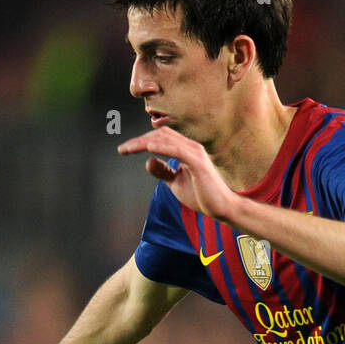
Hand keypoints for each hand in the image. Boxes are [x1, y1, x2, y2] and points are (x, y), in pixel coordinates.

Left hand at [117, 128, 236, 222]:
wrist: (222, 208)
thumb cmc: (202, 195)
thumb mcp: (176, 183)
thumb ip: (163, 172)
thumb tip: (147, 161)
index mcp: (186, 149)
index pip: (161, 138)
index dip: (142, 141)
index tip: (125, 149)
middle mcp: (191, 146)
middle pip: (161, 135)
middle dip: (139, 140)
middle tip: (123, 149)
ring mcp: (195, 153)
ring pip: (166, 140)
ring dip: (145, 143)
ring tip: (129, 148)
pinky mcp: (198, 162)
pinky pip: (177, 150)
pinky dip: (162, 147)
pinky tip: (148, 148)